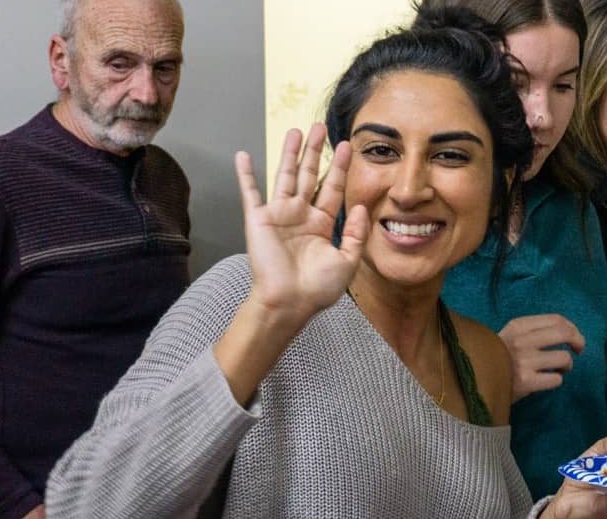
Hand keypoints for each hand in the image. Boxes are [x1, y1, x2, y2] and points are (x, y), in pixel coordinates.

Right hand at [236, 124, 369, 324]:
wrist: (290, 303)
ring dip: (289, 153)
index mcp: (321, 225)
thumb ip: (357, 234)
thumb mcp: (348, 261)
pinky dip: (246, 174)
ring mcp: (279, 215)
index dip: (339, 167)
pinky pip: (251, 193)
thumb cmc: (318, 289)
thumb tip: (363, 208)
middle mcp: (300, 216)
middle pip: (309, 175)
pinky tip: (243, 155)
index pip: (332, 188)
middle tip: (320, 127)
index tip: (346, 145)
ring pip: (285, 176)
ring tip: (295, 130)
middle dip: (315, 151)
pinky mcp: (259, 220)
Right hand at [499, 314, 584, 400]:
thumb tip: (568, 331)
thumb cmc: (497, 358)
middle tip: (578, 350)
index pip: (556, 319)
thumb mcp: (509, 336)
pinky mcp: (526, 382)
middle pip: (564, 333)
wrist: (473, 381)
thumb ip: (532, 331)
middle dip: (578, 341)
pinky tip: (546, 380)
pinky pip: (556, 379)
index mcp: (518, 326)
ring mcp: (524, 361)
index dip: (572, 328)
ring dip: (567, 365)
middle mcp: (521, 341)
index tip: (574, 336)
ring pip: (564, 358)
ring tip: (558, 369)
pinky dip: (556, 380)